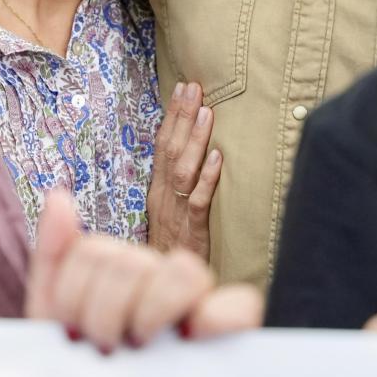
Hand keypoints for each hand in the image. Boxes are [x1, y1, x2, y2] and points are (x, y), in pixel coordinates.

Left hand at [27, 190, 261, 352]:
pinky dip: (219, 314)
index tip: (70, 333)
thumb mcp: (55, 321)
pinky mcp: (230, 337)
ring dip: (152, 307)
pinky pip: (242, 304)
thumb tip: (59, 196)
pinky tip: (189, 335)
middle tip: (103, 348)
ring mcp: (197, 308)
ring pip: (183, 270)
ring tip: (139, 345)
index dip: (75, 289)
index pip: (98, 250)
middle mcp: (159, 285)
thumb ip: (56, 259)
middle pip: (132, 260)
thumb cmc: (84, 376)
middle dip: (104, 308)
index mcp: (120, 277)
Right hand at [146, 82, 221, 258]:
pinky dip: (208, 179)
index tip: (182, 88)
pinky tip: (219, 158)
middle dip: (182, 117)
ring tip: (207, 113)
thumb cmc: (171, 247)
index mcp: (156, 189)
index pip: (162, 145)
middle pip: (171, 150)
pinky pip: (199, 202)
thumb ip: (177, 182)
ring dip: (195, 140)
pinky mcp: (192, 232)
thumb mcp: (168, 211)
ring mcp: (176, 214)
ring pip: (183, 171)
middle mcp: (163, 197)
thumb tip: (189, 149)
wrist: (162, 289)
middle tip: (194, 87)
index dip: (172, 116)